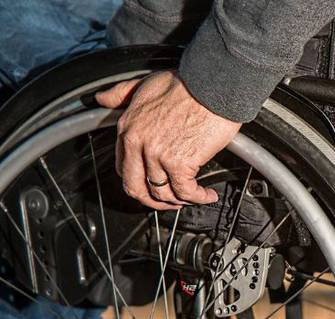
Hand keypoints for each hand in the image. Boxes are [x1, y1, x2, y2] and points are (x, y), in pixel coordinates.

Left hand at [95, 71, 240, 209]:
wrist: (213, 85)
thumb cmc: (187, 83)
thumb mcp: (145, 83)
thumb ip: (122, 93)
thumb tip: (102, 98)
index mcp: (128, 128)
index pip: (124, 168)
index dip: (139, 181)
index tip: (153, 183)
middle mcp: (138, 143)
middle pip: (137, 188)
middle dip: (153, 201)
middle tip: (170, 202)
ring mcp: (158, 155)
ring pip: (162, 194)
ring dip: (180, 201)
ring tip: (194, 197)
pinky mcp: (180, 163)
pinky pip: (186, 192)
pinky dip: (198, 198)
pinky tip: (208, 194)